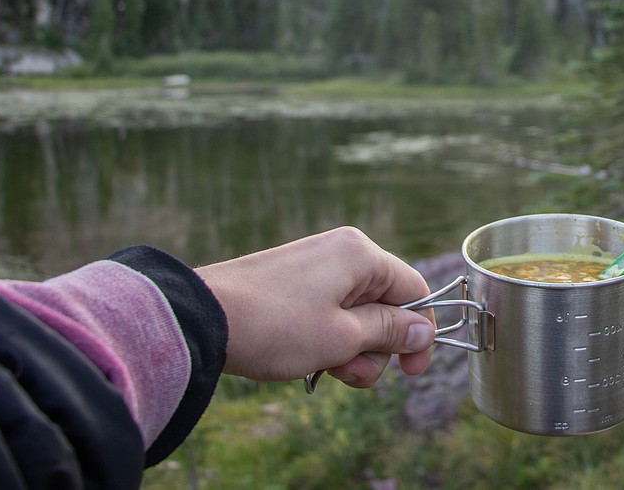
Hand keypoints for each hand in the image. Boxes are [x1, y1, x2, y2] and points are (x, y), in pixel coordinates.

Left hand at [195, 227, 434, 387]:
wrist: (201, 318)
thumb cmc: (275, 326)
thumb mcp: (341, 337)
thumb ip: (388, 332)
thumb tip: (423, 332)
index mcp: (361, 255)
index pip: (413, 290)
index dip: (419, 332)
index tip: (412, 371)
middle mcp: (342, 252)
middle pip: (385, 304)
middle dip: (375, 346)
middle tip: (348, 372)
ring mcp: (316, 265)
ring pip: (356, 312)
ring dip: (350, 348)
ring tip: (324, 369)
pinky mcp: (294, 281)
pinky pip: (330, 310)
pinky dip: (327, 338)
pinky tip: (308, 359)